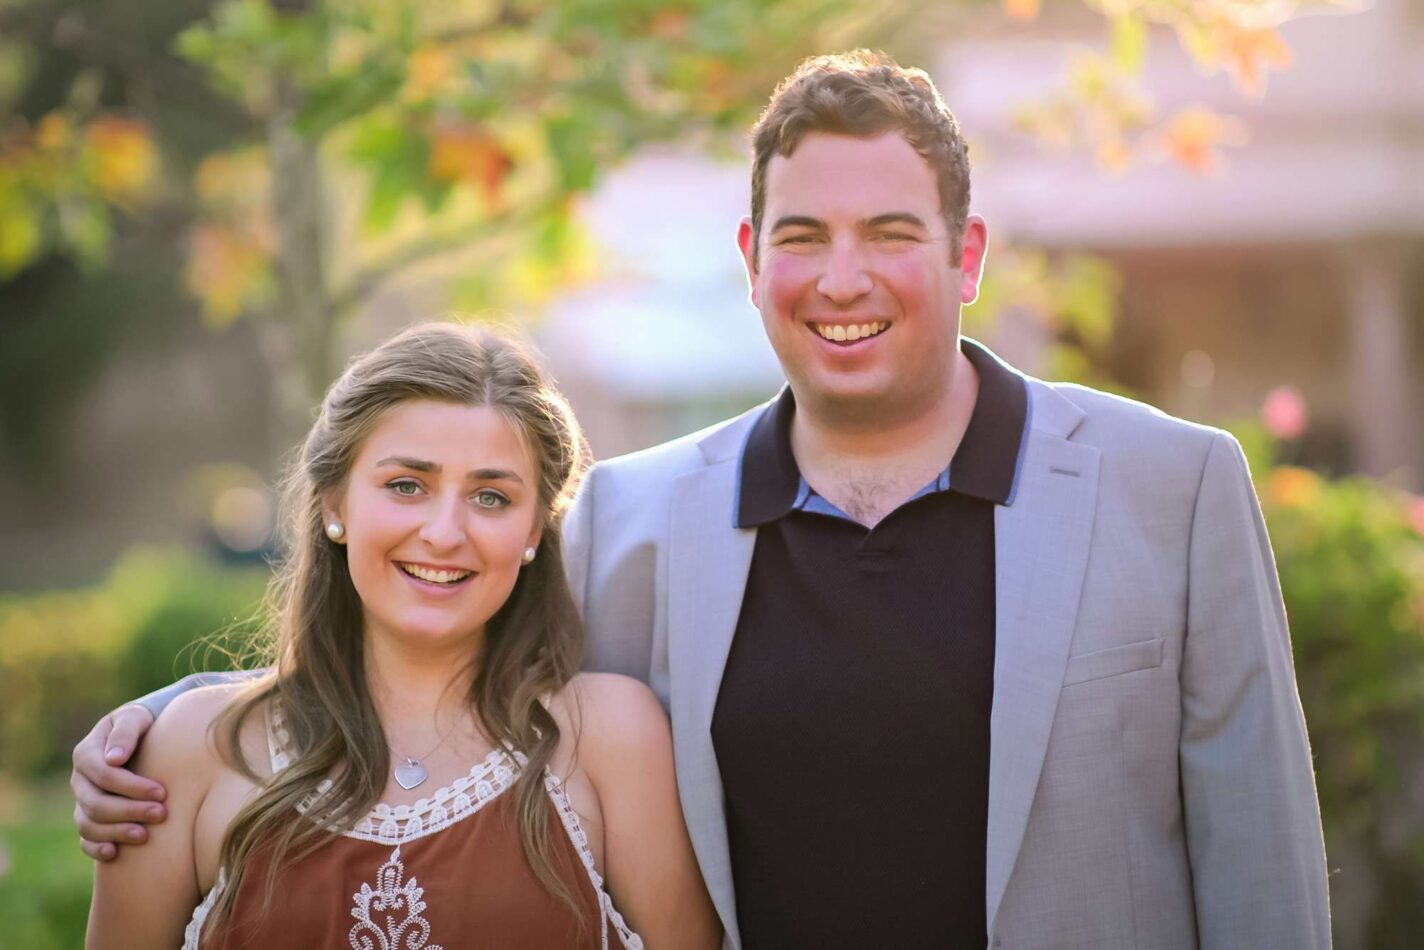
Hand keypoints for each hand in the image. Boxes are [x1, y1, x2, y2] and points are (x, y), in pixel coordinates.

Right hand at [71, 704, 167, 860]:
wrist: (143, 737)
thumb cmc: (142, 724)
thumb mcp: (135, 717)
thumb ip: (126, 731)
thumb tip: (114, 758)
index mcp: (86, 754)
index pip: (104, 775)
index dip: (131, 786)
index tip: (162, 792)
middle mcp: (80, 780)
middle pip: (96, 803)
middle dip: (129, 811)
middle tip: (161, 814)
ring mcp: (82, 801)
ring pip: (89, 824)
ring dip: (116, 832)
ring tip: (145, 836)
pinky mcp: (89, 818)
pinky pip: (85, 839)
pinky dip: (95, 848)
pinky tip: (114, 853)